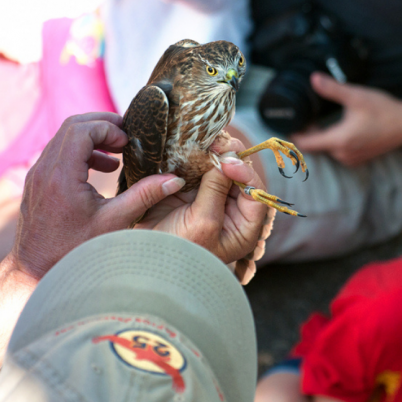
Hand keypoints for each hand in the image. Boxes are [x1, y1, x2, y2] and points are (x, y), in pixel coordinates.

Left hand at [12, 112, 184, 279]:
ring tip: (118, 152)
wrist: (36, 270)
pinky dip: (81, 151)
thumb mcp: (115, 222)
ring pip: (63, 137)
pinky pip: (58, 152)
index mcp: (62, 175)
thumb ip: (145, 196)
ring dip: (92, 138)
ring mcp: (37, 175)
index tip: (128, 142)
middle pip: (72, 125)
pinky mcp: (37, 182)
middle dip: (102, 125)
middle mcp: (44, 170)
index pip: (83, 130)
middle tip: (127, 136)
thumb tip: (174, 181)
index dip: (108, 129)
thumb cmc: (75, 250)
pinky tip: (103, 169)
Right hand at [134, 138, 268, 264]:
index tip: (229, 162)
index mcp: (242, 228)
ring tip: (209, 140)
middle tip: (219, 142)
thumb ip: (216, 190)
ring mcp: (208, 202)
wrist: (146, 260)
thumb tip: (227, 160)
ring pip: (218, 172)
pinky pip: (197, 172)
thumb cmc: (181, 252)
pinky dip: (196, 159)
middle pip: (238, 178)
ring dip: (214, 155)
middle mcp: (229, 213)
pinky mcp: (188, 195)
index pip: (255, 195)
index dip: (246, 174)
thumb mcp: (204, 223)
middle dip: (230, 158)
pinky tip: (194, 148)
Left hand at [291, 72, 401, 165]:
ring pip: (327, 150)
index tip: (289, 125)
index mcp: (339, 141)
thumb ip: (332, 89)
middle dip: (308, 133)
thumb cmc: (384, 111)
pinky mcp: (359, 158)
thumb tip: (313, 79)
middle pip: (316, 147)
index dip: (295, 135)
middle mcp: (343, 154)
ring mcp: (351, 159)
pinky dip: (333, 142)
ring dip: (322, 138)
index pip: (306, 144)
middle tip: (306, 117)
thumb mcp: (355, 96)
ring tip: (319, 121)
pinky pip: (339, 152)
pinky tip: (337, 128)